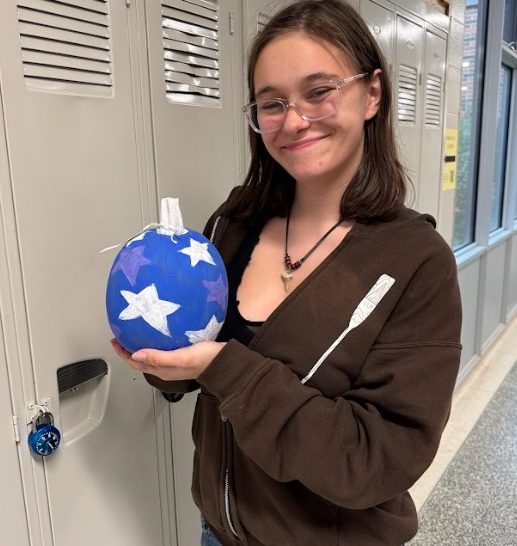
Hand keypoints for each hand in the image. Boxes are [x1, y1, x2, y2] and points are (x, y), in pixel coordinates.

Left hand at [110, 338, 224, 380]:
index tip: (115, 340)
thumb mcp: (181, 357)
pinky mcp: (182, 356)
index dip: (123, 353)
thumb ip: (159, 357)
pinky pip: (161, 350)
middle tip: (121, 336)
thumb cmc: (206, 360)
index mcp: (163, 370)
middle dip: (128, 350)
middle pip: (141, 360)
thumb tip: (135, 355)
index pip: (136, 363)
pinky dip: (154, 342)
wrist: (226, 362)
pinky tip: (158, 332)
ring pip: (150, 356)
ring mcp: (174, 363)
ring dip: (140, 346)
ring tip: (135, 334)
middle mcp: (166, 368)